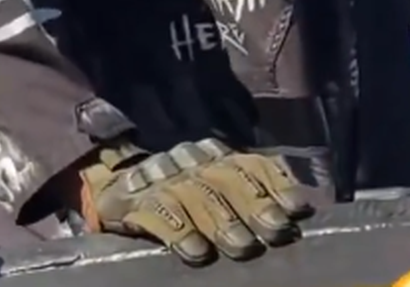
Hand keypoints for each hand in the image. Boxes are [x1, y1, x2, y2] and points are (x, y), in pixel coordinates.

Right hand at [79, 138, 312, 265]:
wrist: (111, 185)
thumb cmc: (177, 193)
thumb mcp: (212, 182)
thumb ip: (248, 188)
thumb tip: (298, 210)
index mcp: (216, 155)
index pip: (252, 164)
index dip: (277, 185)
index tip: (298, 208)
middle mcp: (193, 162)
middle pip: (229, 179)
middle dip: (256, 205)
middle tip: (277, 231)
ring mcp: (162, 180)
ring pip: (198, 197)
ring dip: (224, 223)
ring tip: (244, 247)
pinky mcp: (132, 202)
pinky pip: (158, 215)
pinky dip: (179, 233)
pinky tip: (196, 253)